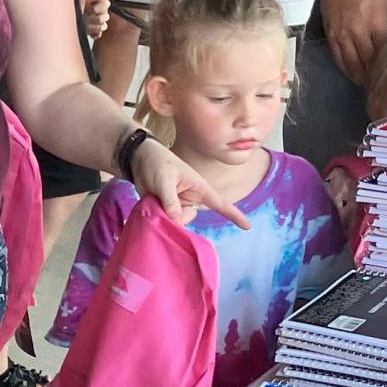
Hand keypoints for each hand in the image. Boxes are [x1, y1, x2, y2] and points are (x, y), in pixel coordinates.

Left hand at [129, 138, 250, 229]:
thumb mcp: (165, 180)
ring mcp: (177, 206)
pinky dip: (155, 217)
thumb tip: (176, 222)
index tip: (248, 226)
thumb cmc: (158, 162)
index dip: (234, 215)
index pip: (220, 203)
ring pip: (174, 223)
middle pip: (188, 219)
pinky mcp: (165, 210)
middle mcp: (191, 200)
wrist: (139, 159)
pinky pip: (163, 221)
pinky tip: (149, 204)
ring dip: (161, 215)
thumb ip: (171, 202)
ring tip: (152, 198)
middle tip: (159, 200)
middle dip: (174, 216)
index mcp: (199, 188)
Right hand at [319, 0, 386, 83]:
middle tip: (386, 87)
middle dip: (378, 77)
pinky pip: (338, 58)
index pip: (386, 54)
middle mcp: (358, 32)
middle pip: (369, 64)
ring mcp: (342, 34)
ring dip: (362, 77)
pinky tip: (354, 74)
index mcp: (376, 22)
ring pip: (353, 65)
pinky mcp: (331, 33)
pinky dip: (347, 69)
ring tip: (371, 85)